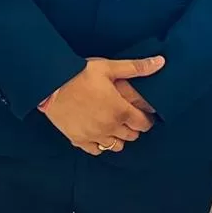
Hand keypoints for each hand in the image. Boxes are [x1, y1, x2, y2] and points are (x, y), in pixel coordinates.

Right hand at [42, 56, 164, 155]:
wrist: (50, 83)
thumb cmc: (80, 74)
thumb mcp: (108, 67)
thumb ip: (136, 67)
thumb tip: (161, 62)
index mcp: (121, 110)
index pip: (144, 124)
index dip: (145, 119)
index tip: (142, 114)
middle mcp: (110, 127)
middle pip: (131, 136)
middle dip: (132, 127)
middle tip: (126, 117)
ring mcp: (94, 135)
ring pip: (115, 146)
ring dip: (117, 137)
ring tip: (112, 126)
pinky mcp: (79, 139)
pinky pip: (96, 150)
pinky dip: (99, 144)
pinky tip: (96, 133)